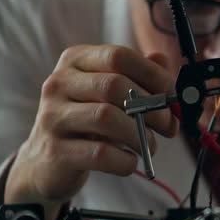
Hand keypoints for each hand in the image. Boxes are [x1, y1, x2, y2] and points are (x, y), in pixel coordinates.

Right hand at [5, 45, 178, 219]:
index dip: (152, 74)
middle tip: (168, 126)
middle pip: (114, 85)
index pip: (118, 55)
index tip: (172, 93)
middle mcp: (59, 84)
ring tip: (149, 146)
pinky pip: (101, 153)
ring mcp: (53, 117)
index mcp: (75, 61)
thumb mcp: (109, 96)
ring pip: (107, 117)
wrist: (47, 164)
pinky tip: (130, 161)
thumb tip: (168, 66)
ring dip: (140, 135)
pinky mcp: (55, 151)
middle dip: (152, 107)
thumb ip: (140, 78)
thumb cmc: (87, 124)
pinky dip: (125, 160)